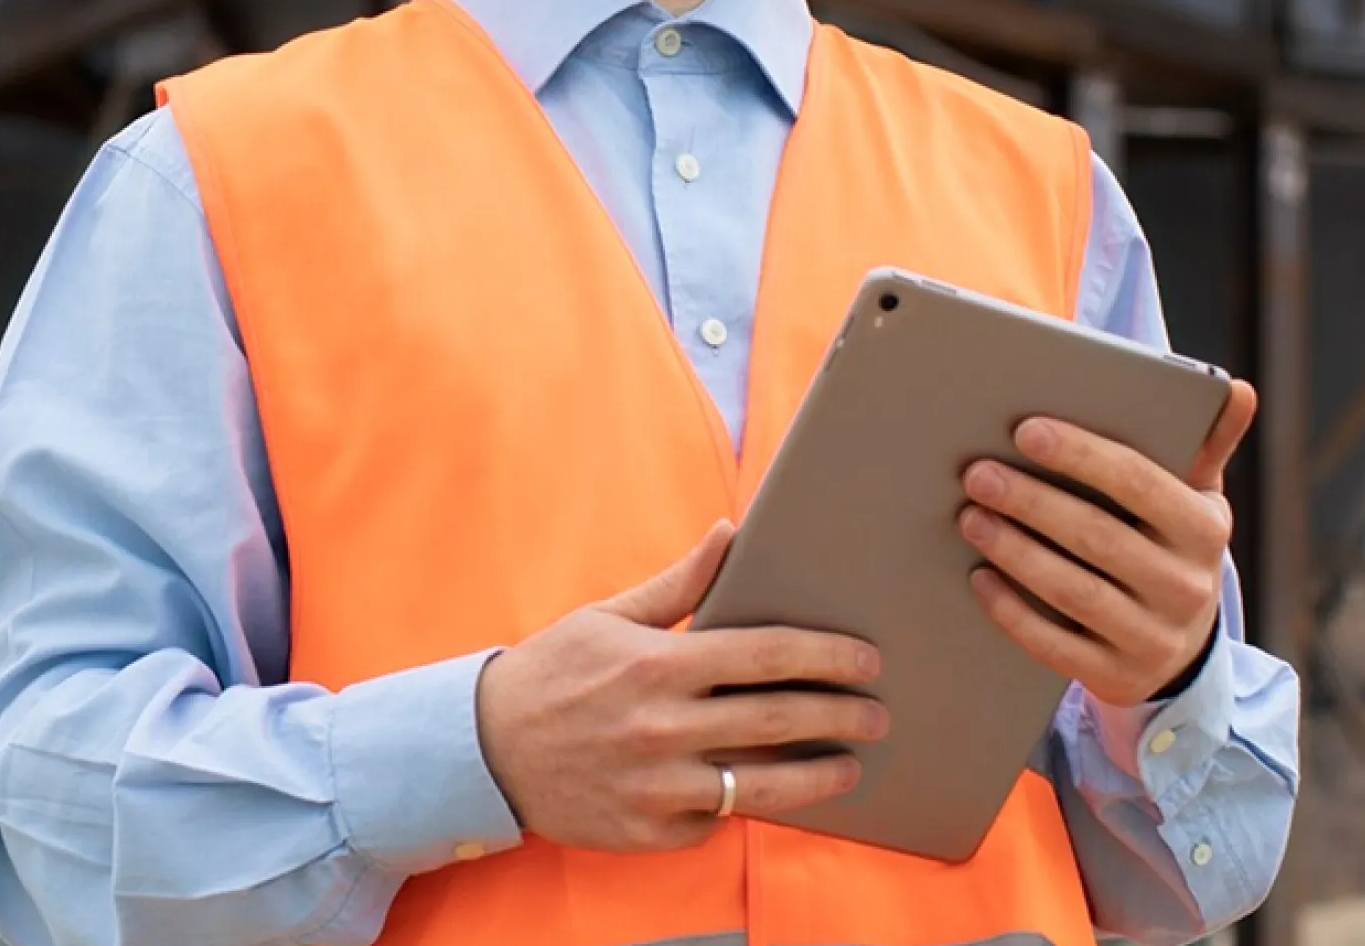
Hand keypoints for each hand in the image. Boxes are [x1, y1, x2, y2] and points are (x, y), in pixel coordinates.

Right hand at [473, 520, 888, 852]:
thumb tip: (731, 533)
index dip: (826, 655)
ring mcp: (658, 786)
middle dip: (840, 715)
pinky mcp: (649, 831)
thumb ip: (679, 584)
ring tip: (849, 767)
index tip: (866, 658)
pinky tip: (764, 792)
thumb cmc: (552, 673)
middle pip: (778, 720)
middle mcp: (663, 726)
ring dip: (817, 777)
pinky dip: (740, 805)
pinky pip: (715, 820)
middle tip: (878, 714)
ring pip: (762, 784)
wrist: (486, 749)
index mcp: (659, 664)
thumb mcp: (609, 615)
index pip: (766, 655)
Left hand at [957, 379, 1257, 706]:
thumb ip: (1204, 442)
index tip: (1024, 430)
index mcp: (1205, 530)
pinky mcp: (1117, 677)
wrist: (1181, 645)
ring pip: (1074, 591)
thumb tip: (1238, 390)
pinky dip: (1012, 611)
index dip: (1082, 455)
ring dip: (1015, 552)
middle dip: (1032, 501)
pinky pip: (1055, 646)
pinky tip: (978, 576)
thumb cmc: (1169, 544)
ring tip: (969, 517)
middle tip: (977, 473)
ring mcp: (1154, 639)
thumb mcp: (1194, 497)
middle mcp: (1187, 588)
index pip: (1140, 482)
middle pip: (1098, 536)